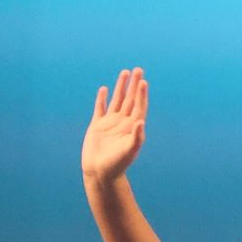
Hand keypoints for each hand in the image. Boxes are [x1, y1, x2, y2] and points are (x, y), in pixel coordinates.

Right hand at [83, 67, 148, 183]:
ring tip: (125, 73)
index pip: (139, 106)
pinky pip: (100, 108)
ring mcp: (110, 123)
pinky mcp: (97, 126)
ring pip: (117, 100)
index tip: (143, 81)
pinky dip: (102, 99)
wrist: (100, 172)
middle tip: (138, 69)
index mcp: (132, 127)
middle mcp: (123, 122)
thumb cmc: (117, 164)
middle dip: (134, 85)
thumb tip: (141, 121)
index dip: (141, 94)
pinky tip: (105, 89)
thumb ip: (136, 136)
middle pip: (130, 99)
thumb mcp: (129, 151)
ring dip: (121, 87)